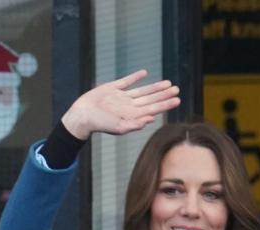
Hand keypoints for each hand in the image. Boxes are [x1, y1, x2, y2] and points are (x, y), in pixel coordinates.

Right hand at [61, 70, 179, 139]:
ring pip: (142, 91)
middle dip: (164, 95)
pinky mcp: (112, 88)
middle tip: (177, 89)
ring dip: (155, 87)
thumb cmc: (99, 124)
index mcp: (133, 115)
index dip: (166, 104)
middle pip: (151, 99)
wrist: (82, 115)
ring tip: (168, 83)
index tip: (177, 100)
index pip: (154, 108)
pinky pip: (126, 82)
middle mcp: (130, 106)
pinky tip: (144, 73)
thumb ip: (134, 124)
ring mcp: (122, 97)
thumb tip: (151, 119)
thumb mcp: (118, 127)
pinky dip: (135, 77)